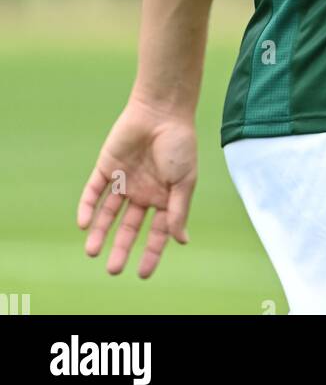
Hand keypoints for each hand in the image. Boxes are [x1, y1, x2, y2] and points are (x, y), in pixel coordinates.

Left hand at [76, 95, 196, 276]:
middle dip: (121, 247)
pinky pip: (93, 191)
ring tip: (91, 252)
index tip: (142, 273)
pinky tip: (83, 224)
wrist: (162, 111)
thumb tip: (181, 241)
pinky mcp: (106, 167)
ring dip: (99, 231)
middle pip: (129, 226)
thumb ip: (179, 211)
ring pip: (108, 212)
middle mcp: (143, 192)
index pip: (157, 231)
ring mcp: (124, 180)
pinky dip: (87, 207)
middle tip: (113, 269)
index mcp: (164, 196)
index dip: (152, 252)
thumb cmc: (179, 144)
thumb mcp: (184, 181)